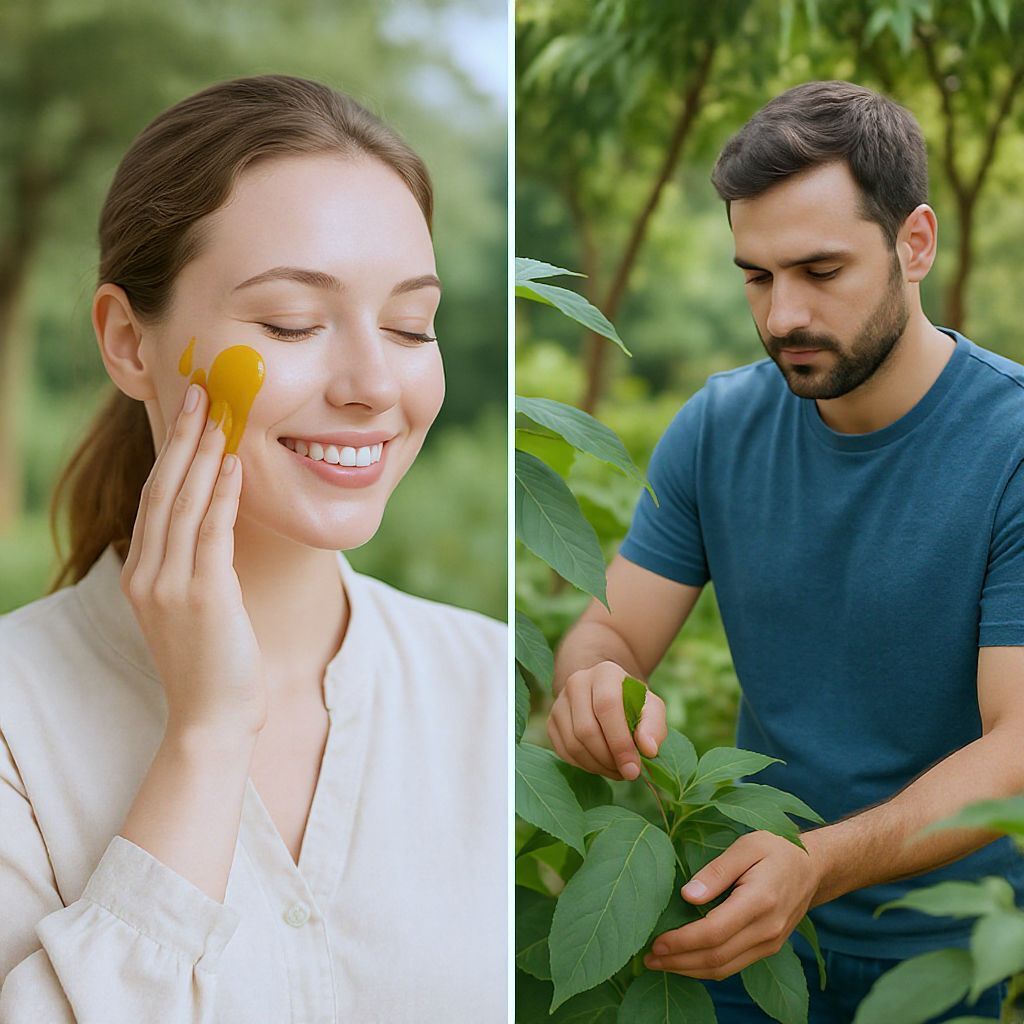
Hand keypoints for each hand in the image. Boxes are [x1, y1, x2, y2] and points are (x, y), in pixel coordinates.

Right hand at [120, 383, 267, 739]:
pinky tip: (233, 464)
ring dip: (202, 455)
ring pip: (183, 504)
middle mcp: (148, 574)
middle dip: (181, 438)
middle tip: (198, 392)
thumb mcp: (194, 608)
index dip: (169, 453)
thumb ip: (195, 566)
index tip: (185, 414)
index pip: (154, 499)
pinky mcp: (203, 597)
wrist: (212, 720)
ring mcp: (170, 585)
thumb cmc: (212, 664)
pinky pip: (211, 533)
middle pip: (161, 490)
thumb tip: (217, 523)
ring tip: (217, 414)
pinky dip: (221, 495)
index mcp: (143, 574)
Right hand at [547, 661, 666, 779]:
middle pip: (586, 730)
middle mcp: (577, 682)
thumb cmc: (633, 704)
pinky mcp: (551, 721)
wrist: (605, 694)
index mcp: (605, 673)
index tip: (634, 770)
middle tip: (628, 773)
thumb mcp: (652, 708)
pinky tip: (601, 765)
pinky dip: (585, 766)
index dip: (620, 742)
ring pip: (573, 745)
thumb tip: (648, 750)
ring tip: (617, 770)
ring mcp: (559, 702)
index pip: (607, 707)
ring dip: (598, 766)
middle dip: (609, 759)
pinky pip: (564, 752)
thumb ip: (654, 727)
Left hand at [644, 831, 820, 979]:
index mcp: (760, 901)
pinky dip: (707, 968)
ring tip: (660, 964)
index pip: (714, 932)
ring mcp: (770, 943)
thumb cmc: (775, 849)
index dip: (682, 941)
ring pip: (725, 968)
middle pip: (716, 957)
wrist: (813, 867)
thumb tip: (688, 896)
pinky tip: (686, 961)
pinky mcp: (769, 948)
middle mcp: (767, 929)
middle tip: (648, 958)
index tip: (655, 942)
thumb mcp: (746, 846)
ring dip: (689, 970)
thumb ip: (717, 871)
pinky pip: (734, 966)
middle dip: (678, 962)